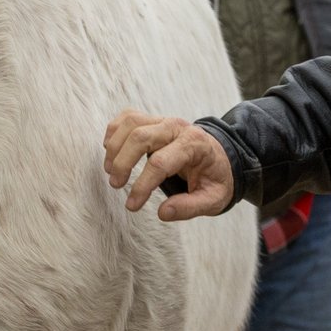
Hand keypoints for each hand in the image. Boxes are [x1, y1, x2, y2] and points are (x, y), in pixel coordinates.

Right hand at [103, 110, 234, 219]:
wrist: (220, 156)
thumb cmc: (215, 178)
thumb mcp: (214, 199)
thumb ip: (190, 207)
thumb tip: (163, 213)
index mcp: (195, 145)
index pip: (160, 162)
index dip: (142, 185)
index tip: (132, 205)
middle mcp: (177, 127)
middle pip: (140, 137)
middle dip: (122, 163)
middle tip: (116, 185)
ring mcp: (164, 120)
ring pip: (130, 123)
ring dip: (115, 147)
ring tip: (110, 170)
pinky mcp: (153, 120)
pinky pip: (128, 117)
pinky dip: (115, 131)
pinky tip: (110, 150)